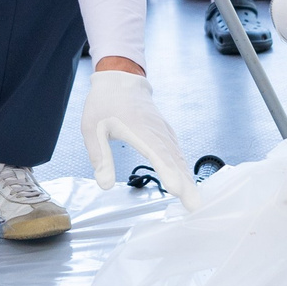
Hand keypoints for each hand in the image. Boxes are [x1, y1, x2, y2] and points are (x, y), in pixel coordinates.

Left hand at [81, 68, 196, 208]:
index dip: (167, 171)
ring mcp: (163, 131)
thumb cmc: (104, 104)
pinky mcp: (165, 133)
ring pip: (178, 157)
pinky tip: (187, 183)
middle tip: (195, 205)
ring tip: (194, 201)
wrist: (120, 80)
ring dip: (187, 178)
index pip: (156, 152)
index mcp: (138, 128)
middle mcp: (156, 130)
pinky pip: (177, 152)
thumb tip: (104, 185)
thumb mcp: (92, 128)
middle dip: (185, 183)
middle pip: (174, 159)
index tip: (177, 188)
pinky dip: (183, 169)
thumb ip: (100, 156)